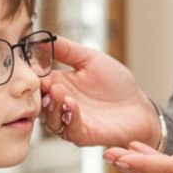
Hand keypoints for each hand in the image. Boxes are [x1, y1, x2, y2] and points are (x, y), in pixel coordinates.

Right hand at [39, 36, 158, 147]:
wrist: (139, 106)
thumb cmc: (117, 84)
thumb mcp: (91, 59)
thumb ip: (66, 49)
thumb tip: (40, 37)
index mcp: (59, 84)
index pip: (37, 81)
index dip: (32, 75)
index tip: (32, 65)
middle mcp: (61, 104)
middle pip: (39, 102)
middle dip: (39, 93)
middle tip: (45, 82)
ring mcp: (71, 121)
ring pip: (50, 119)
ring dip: (52, 106)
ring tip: (59, 92)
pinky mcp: (84, 134)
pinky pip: (70, 130)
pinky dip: (70, 117)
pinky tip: (73, 104)